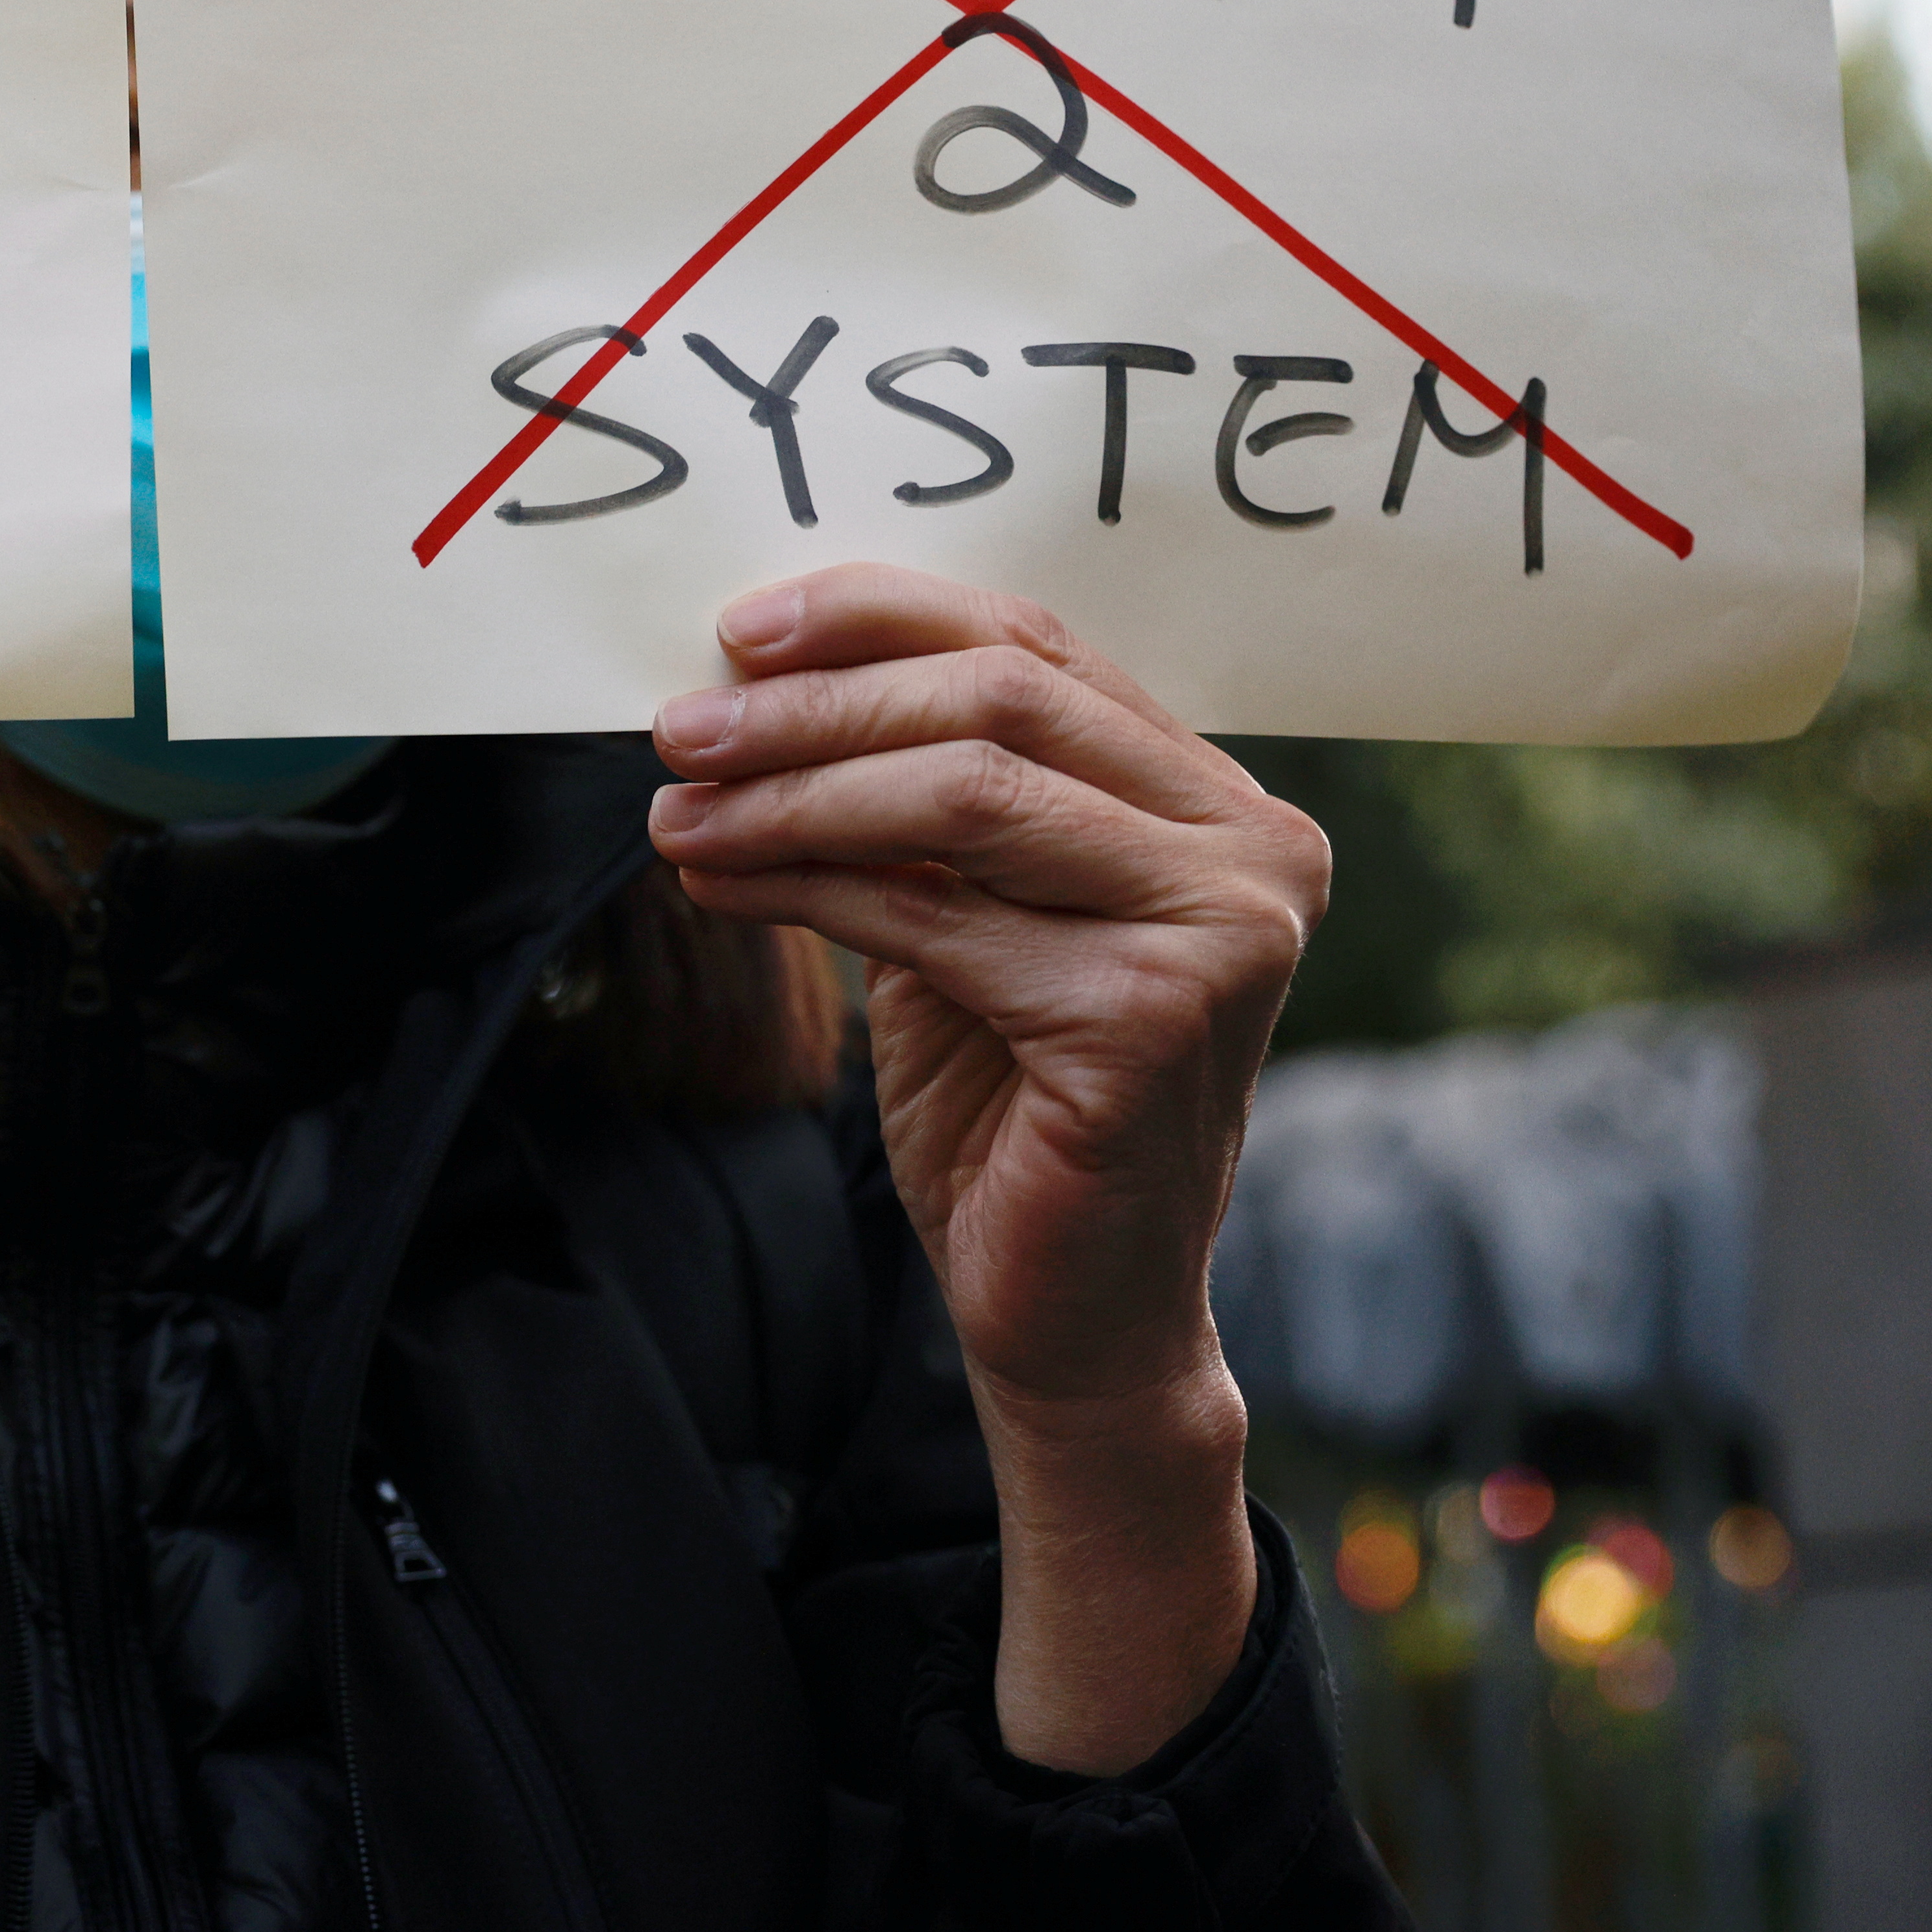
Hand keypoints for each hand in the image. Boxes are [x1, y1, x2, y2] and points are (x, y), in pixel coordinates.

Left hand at [645, 563, 1327, 1770]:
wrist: (1073, 1313)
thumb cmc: (1015, 1114)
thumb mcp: (967, 918)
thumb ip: (919, 803)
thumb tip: (759, 682)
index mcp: (1222, 804)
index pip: (1038, 646)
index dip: (880, 618)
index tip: (742, 627)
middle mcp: (1255, 850)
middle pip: (999, 702)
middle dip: (816, 704)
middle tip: (678, 725)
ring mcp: (1222, 932)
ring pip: (964, 795)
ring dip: (792, 791)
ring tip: (676, 809)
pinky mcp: (1152, 1018)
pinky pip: (937, 914)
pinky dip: (807, 886)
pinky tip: (717, 884)